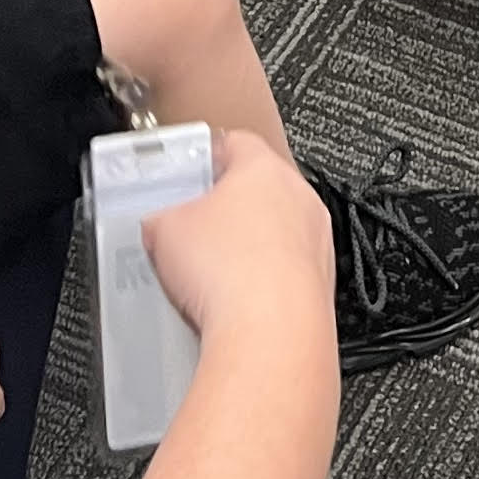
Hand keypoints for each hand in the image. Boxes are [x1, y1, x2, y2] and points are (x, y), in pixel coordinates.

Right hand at [140, 129, 337, 373]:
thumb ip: (162, 216)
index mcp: (264, 169)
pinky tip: (233, 304)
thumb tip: (158, 225)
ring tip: (210, 275)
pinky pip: (285, 273)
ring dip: (247, 249)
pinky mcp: (320, 285)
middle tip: (193, 228)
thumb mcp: (165, 231)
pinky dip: (262, 284)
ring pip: (275, 234)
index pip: (235, 142)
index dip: (207, 156)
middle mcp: (300, 199)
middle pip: (257, 190)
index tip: (193, 170)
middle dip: (225, 209)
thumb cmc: (232, 274)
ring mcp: (316, 243)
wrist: (270, 335)